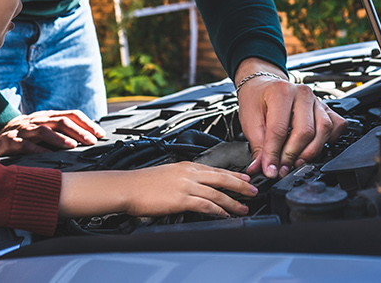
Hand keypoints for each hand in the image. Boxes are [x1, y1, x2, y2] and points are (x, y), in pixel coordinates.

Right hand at [0, 110, 106, 155]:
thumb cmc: (27, 132)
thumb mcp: (46, 127)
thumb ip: (63, 131)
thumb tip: (88, 139)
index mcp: (49, 116)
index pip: (72, 115)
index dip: (87, 123)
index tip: (100, 134)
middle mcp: (38, 120)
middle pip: (61, 121)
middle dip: (78, 131)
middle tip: (91, 141)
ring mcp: (25, 130)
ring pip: (44, 131)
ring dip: (60, 138)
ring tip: (72, 145)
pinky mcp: (12, 141)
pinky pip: (26, 145)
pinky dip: (38, 150)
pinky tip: (48, 156)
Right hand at [122, 162, 255, 217]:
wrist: (126, 187)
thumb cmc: (142, 183)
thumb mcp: (167, 174)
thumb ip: (183, 179)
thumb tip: (194, 187)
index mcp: (186, 166)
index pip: (216, 169)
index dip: (233, 175)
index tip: (245, 178)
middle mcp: (189, 173)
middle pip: (222, 178)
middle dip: (241, 185)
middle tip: (254, 191)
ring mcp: (186, 186)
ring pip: (217, 193)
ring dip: (233, 202)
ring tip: (244, 207)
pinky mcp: (181, 199)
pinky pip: (206, 205)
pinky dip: (218, 210)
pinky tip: (225, 214)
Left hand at [235, 59, 347, 178]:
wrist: (264, 86)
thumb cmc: (257, 100)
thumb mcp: (250, 121)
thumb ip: (258, 147)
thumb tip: (263, 168)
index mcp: (281, 92)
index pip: (279, 130)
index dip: (274, 155)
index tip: (270, 171)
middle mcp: (302, 94)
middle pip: (305, 131)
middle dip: (292, 156)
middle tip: (282, 169)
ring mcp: (317, 100)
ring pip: (324, 130)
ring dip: (310, 151)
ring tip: (296, 162)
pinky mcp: (326, 108)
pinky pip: (337, 125)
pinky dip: (329, 139)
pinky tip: (314, 146)